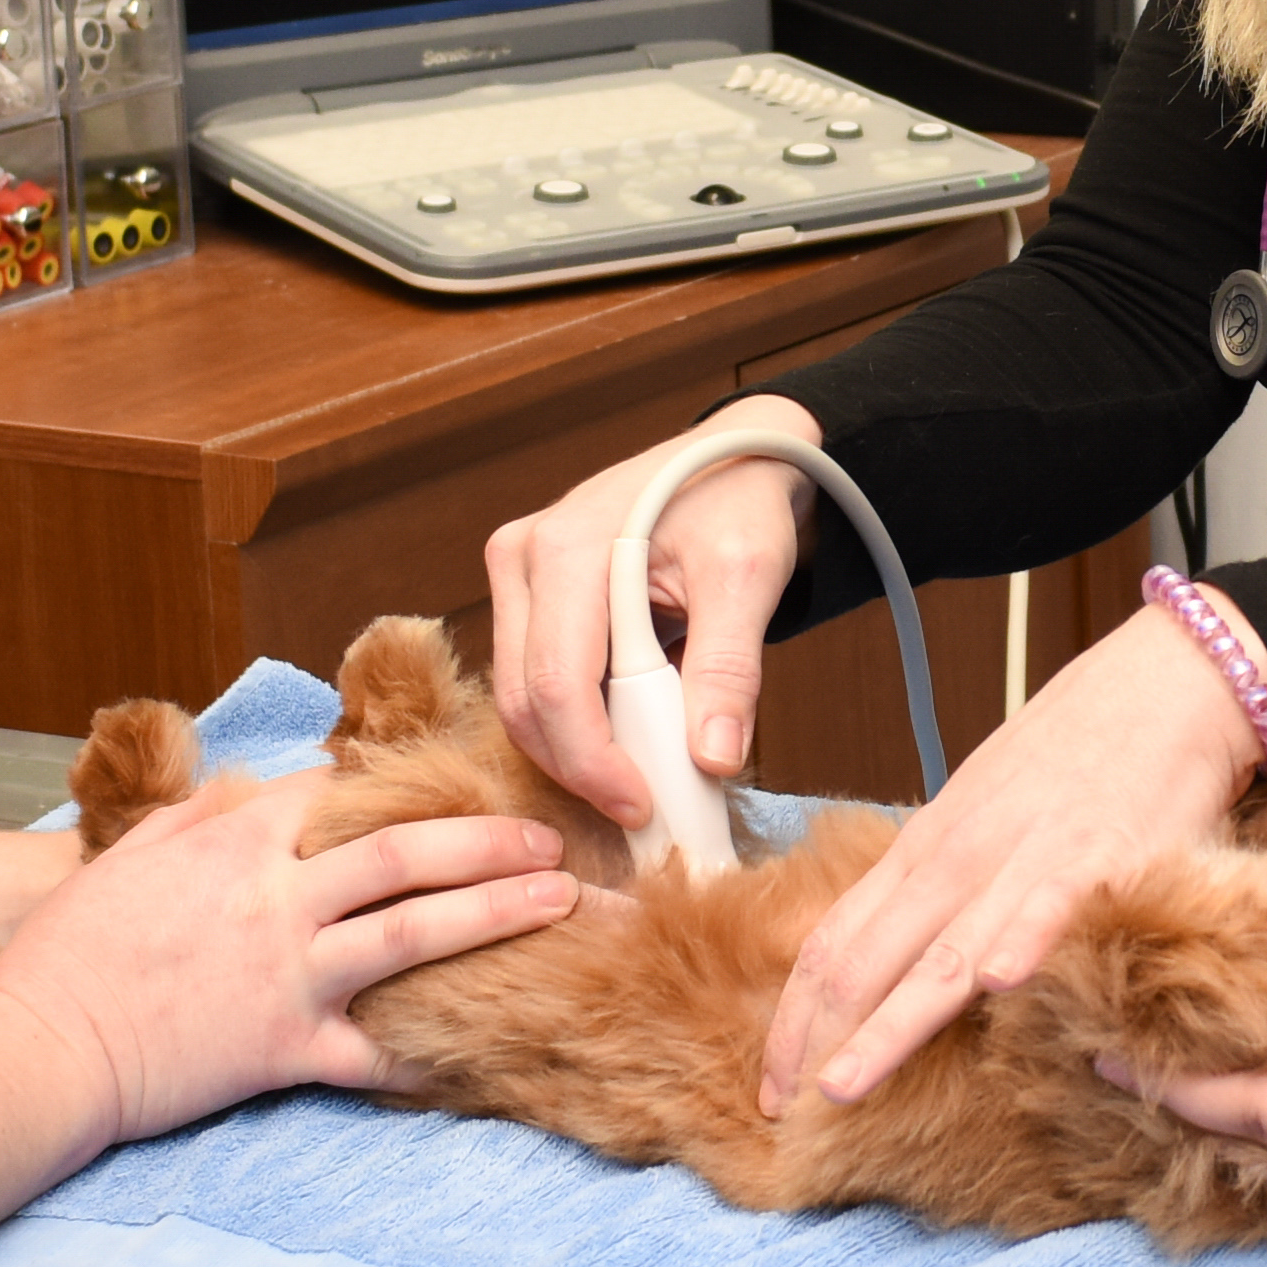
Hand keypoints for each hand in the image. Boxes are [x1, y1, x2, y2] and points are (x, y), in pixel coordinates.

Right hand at [0, 768, 570, 1144]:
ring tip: (565, 903)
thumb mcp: (125, 859)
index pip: (341, 795)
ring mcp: (288, 973)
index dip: (408, 788)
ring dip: (499, 912)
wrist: (39, 1049)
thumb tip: (242, 789)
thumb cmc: (68, 955)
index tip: (463, 786)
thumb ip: (194, 817)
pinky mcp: (287, 1047)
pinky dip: (438, 1052)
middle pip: (406, 852)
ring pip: (417, 931)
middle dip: (488, 839)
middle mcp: (274, 897)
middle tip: (553, 839)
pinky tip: (499, 1048)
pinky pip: (380, 1051)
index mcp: (235, 841)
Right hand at [482, 420, 816, 805]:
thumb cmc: (739, 501)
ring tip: (646, 777)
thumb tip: (713, 760)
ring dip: (578, 751)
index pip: (558, 685)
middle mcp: (522, 558)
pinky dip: (580, 724)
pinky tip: (630, 741)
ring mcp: (516, 577)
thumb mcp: (749, 577)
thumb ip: (729, 668)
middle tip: (646, 810)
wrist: (733, 456)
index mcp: (567, 548)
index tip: (645, 808)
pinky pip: (537, 682)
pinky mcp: (528, 598)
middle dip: (580, 769)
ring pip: (522, 701)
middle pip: (524, 702)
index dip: (595, 763)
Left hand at [759, 604, 1265, 1111]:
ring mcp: (1025, 857)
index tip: (771, 1085)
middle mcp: (958, 856)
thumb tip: (898, 957)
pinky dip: (1024, 943)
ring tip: (844, 1086)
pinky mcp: (1099, 854)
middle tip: (783, 1113)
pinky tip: (999, 987)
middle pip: (866, 958)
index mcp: (925, 848)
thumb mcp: (983, 814)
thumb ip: (943, 884)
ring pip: (943, 954)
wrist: (1163, 681)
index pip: (834, 942)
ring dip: (888, 1026)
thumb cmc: (1076, 752)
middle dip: (815, 1040)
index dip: (793, 1019)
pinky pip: (1054, 905)